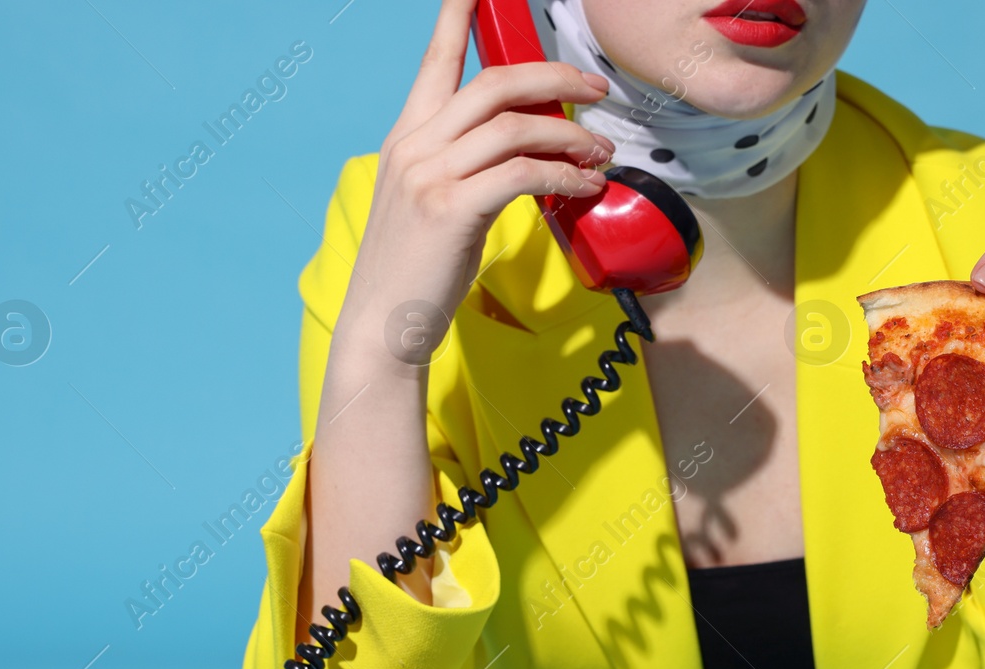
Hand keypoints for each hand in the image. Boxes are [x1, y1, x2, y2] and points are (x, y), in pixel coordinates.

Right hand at [342, 0, 615, 365]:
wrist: (384, 323)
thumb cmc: (415, 268)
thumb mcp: (430, 201)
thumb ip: (463, 164)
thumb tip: (526, 149)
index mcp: (407, 136)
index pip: (436, 60)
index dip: (458, 17)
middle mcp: (414, 145)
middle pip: (494, 83)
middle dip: (554, 78)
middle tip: (594, 90)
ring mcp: (430, 176)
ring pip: (514, 126)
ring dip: (569, 136)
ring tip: (600, 152)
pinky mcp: (452, 210)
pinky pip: (523, 174)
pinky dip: (564, 176)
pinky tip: (586, 186)